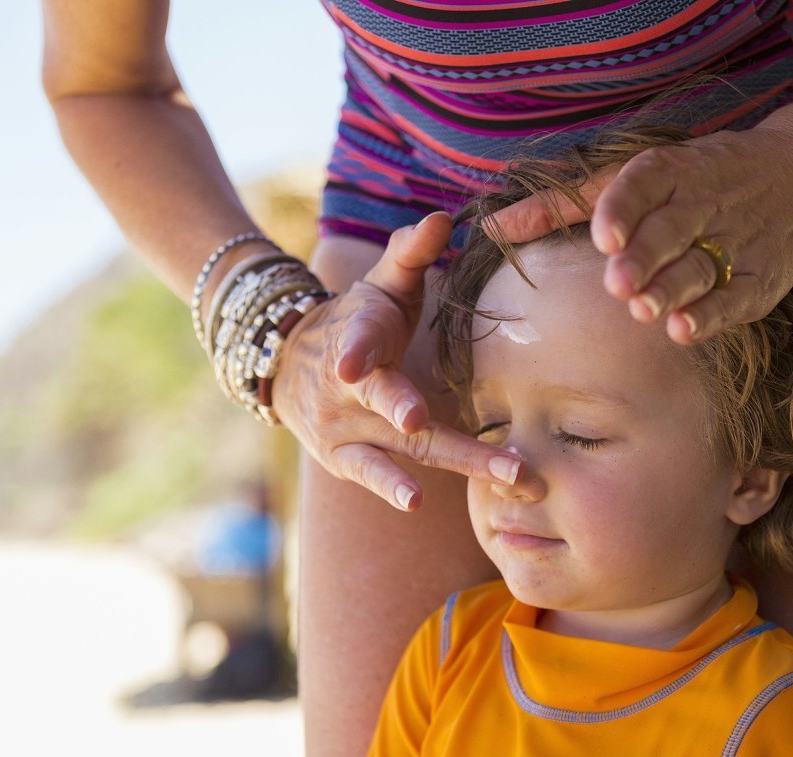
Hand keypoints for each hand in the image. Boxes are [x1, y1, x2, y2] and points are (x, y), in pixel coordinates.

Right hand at [271, 211, 522, 509]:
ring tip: (505, 475)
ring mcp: (345, 427)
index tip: (351, 368)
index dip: (354, 351)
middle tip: (464, 438)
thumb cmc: (357, 320)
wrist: (287, 363)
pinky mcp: (343, 457)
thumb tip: (443, 217)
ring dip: (459, 462)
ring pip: (404, 448)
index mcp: (358, 336)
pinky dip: (390, 487)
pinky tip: (415, 502)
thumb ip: (410, 253)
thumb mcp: (379, 283)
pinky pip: (371, 473)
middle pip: (392, 404)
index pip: (356, 341)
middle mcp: (348, 388)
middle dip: (425, 421)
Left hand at [489, 119, 792, 342]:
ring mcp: (736, 242)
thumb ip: (559, 206)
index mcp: (670, 170)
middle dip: (645, 256)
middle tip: (618, 283)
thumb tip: (489, 229)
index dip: (624, 209)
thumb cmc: (696, 179)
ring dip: (672, 289)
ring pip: (700, 267)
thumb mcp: (630, 177)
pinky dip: (710, 315)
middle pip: (671, 230)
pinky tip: (682, 330)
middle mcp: (703, 203)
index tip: (603, 236)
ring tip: (644, 310)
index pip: (644, 183)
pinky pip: (733, 298)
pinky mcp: (759, 279)